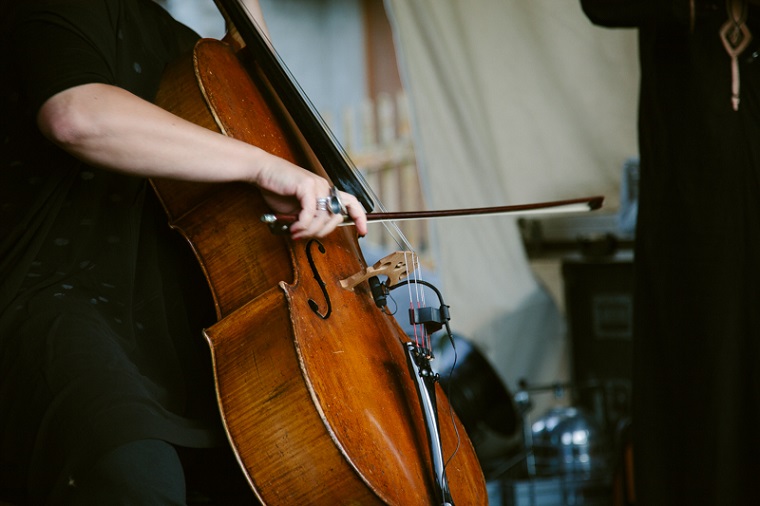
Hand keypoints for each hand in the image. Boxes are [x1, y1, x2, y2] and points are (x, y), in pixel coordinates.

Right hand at [253, 154, 367, 239]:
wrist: (262, 171)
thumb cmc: (277, 189)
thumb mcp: (296, 209)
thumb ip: (309, 219)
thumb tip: (315, 233)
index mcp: (325, 192)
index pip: (351, 203)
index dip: (359, 217)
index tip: (363, 231)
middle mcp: (325, 187)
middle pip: (335, 218)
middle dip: (321, 232)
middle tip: (304, 235)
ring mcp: (317, 185)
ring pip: (323, 217)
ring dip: (308, 230)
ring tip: (295, 232)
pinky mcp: (307, 185)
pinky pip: (310, 212)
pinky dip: (302, 224)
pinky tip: (294, 227)